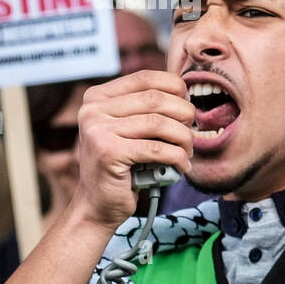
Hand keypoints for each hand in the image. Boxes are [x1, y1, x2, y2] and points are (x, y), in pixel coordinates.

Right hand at [72, 70, 195, 230]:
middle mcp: (93, 110)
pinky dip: (177, 157)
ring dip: (183, 138)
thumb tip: (184, 91)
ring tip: (188, 150)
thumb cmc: (121, 166)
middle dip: (184, 114)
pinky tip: (182, 165)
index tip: (188, 103)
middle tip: (192, 131)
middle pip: (155, 99)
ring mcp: (97, 130)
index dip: (175, 87)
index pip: (145, 78)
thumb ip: (144, 107)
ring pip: (159, 123)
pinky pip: (157, 149)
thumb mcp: (127, 128)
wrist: (97, 205)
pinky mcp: (108, 153)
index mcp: (97, 97)